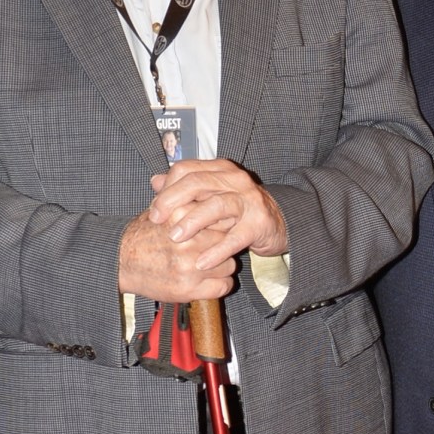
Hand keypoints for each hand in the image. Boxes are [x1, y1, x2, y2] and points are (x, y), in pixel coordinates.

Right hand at [118, 213, 236, 301]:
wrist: (120, 262)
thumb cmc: (143, 235)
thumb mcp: (162, 211)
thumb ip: (187, 203)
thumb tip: (214, 194)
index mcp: (181, 216)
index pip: (222, 218)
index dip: (222, 225)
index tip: (217, 231)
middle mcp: (187, 241)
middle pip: (228, 242)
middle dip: (222, 247)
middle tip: (211, 250)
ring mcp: (189, 266)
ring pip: (229, 265)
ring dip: (222, 267)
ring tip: (207, 266)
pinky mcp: (188, 289)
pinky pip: (224, 286)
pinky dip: (220, 285)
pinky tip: (209, 281)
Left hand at [147, 159, 287, 267]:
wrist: (278, 224)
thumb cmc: (238, 212)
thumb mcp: (210, 197)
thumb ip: (184, 189)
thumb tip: (155, 181)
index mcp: (220, 170)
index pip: (186, 170)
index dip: (166, 188)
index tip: (154, 211)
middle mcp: (235, 180)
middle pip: (197, 182)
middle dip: (172, 201)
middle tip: (157, 221)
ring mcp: (250, 200)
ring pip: (217, 205)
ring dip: (192, 221)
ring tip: (175, 238)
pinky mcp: (260, 223)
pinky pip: (236, 237)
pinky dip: (217, 250)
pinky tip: (202, 263)